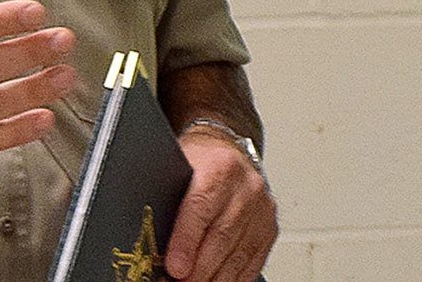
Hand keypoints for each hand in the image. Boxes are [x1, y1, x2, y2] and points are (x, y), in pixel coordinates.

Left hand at [166, 131, 277, 281]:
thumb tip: (152, 239)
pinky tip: (217, 281)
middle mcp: (246, 187)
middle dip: (199, 269)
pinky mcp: (269, 229)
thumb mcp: (179, 169)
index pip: (202, 207)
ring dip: (215, 277)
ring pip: (238, 254)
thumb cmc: (199, 164)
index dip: (187, 241)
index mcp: (220, 166)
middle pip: (222, 236)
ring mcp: (262, 209)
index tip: (175, 267)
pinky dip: (233, 277)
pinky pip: (252, 261)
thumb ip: (170, 201)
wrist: (226, 153)